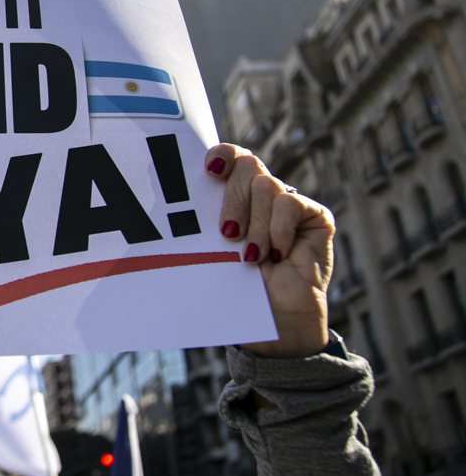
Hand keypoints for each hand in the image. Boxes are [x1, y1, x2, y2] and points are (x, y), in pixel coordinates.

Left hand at [205, 144, 334, 359]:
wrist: (273, 322)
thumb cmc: (236, 287)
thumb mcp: (211, 251)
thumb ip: (200, 224)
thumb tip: (161, 207)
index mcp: (234, 196)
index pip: (231, 157)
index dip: (223, 154)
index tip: (210, 169)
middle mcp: (261, 194)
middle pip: (247, 166)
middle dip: (233, 200)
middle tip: (227, 234)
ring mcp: (288, 203)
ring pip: (267, 185)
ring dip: (256, 225)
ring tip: (251, 257)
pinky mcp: (314, 216)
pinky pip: (291, 203)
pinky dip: (278, 229)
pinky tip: (276, 254)